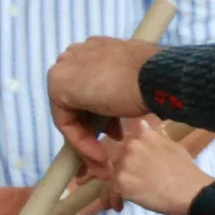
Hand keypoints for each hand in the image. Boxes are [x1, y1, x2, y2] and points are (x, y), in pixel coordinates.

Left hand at [50, 39, 153, 167]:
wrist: (157, 76)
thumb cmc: (155, 81)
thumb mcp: (135, 86)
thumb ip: (118, 95)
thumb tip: (114, 113)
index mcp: (96, 50)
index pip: (88, 89)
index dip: (102, 118)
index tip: (117, 136)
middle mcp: (77, 55)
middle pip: (77, 103)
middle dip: (91, 133)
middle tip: (106, 157)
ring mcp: (65, 68)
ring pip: (71, 115)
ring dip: (87, 143)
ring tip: (105, 164)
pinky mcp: (58, 85)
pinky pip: (65, 123)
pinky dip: (81, 143)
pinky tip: (100, 157)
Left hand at [98, 118, 213, 214]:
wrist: (191, 192)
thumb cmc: (187, 171)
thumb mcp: (173, 146)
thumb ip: (154, 137)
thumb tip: (142, 123)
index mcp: (144, 136)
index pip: (128, 144)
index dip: (130, 157)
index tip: (136, 167)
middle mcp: (131, 146)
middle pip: (118, 160)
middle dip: (124, 172)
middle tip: (135, 185)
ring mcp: (125, 164)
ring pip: (113, 176)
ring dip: (118, 187)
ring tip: (127, 197)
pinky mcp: (121, 183)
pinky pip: (111, 192)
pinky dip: (114, 200)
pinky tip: (121, 207)